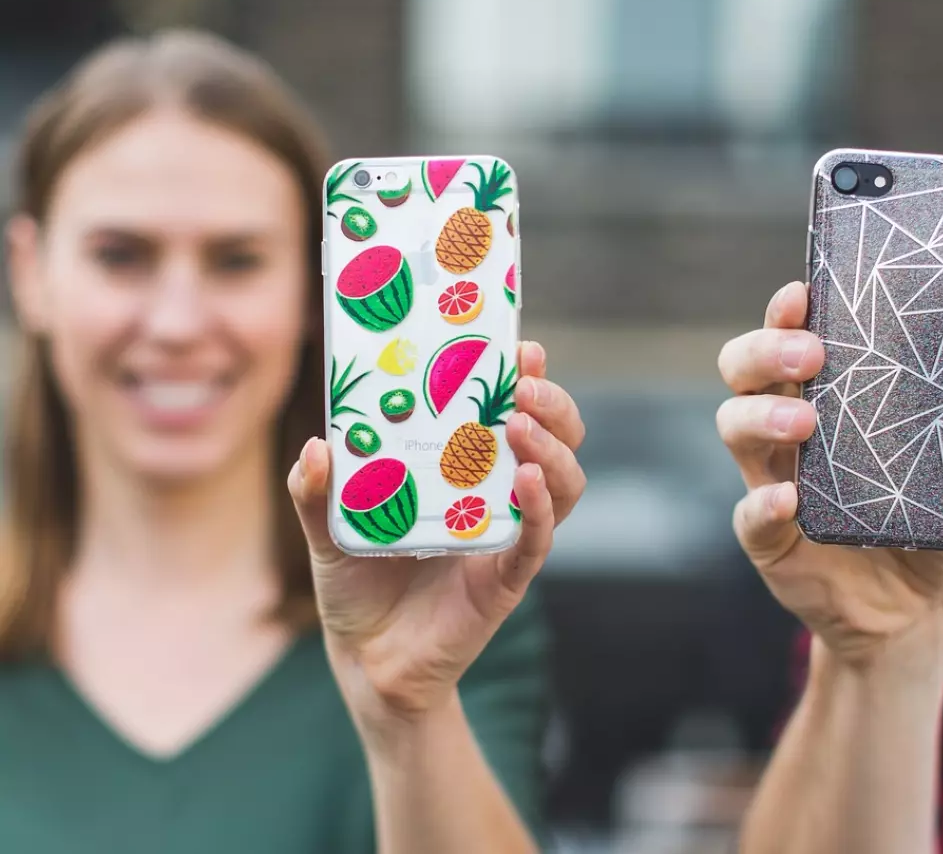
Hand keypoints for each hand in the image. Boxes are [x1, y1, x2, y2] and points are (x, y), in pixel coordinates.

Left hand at [289, 340, 585, 730]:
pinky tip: (527, 480)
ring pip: (564, 483)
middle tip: (523, 384)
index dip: (523, 377)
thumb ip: (316, 489)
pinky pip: (537, 539)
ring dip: (552, 447)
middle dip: (552, 403)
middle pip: (554, 437)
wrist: (365, 660)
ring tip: (521, 425)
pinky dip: (541, 507)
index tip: (520, 345)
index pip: (509, 411)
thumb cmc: (356, 582)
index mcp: (462, 468)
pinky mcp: (506, 579)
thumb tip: (319, 445)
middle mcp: (494, 494)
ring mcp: (507, 534)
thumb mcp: (327, 527)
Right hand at [717, 282, 942, 667]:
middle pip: (744, 371)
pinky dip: (763, 503)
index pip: (792, 339)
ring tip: (804, 423)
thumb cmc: (936, 522)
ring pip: (732, 426)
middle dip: (765, 351)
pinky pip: (749, 515)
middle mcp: (789, 430)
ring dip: (760, 416)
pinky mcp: (769, 538)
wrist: (920, 611)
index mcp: (830, 398)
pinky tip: (790, 499)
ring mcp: (771, 480)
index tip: (803, 292)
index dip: (786, 312)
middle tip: (810, 355)